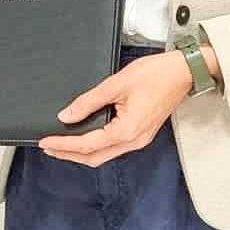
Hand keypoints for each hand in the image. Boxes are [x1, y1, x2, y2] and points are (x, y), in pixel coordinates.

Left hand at [37, 51, 202, 167]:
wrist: (184, 72)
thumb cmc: (156, 74)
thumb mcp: (116, 84)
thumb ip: (88, 102)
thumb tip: (66, 116)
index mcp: (127, 131)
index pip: (87, 145)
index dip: (63, 145)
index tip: (45, 142)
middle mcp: (134, 141)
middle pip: (94, 157)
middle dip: (69, 155)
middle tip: (48, 148)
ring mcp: (139, 139)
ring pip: (104, 154)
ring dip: (81, 152)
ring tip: (61, 144)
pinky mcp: (141, 133)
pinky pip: (113, 146)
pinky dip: (95, 145)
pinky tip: (84, 137)